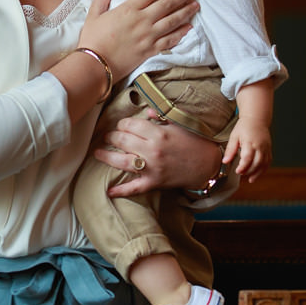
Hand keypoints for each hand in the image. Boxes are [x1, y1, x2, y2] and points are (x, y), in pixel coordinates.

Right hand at [78, 0, 198, 80]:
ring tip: (196, 5)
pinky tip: (189, 28)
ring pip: (172, 21)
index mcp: (128, 9)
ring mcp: (148, 36)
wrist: (96, 65)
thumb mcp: (93, 16)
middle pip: (167, 4)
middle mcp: (142, 20)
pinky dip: (181, 33)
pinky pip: (170, 40)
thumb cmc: (92, 40)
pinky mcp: (150, 50)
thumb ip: (101, 1)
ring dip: (186, 12)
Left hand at [95, 109, 222, 197]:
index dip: (122, 124)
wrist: (207, 165)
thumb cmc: (194, 142)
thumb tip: (145, 113)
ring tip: (97, 153)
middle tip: (109, 136)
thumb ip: (161, 117)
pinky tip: (108, 191)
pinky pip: (134, 188)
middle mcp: (152, 150)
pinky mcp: (154, 183)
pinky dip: (121, 191)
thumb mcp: (179, 124)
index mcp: (158, 133)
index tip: (122, 125)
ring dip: (106, 156)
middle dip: (113, 136)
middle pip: (122, 140)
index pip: (130, 125)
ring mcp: (152, 168)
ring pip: (122, 161)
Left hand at [226, 118, 270, 183]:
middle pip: (257, 163)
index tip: (237, 171)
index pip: (248, 157)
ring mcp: (266, 148)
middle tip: (241, 173)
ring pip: (264, 164)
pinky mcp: (269, 149)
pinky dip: (264, 169)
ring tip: (250, 179)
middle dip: (249, 171)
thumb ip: (230, 150)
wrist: (257, 119)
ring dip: (258, 173)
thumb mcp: (234, 136)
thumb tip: (225, 162)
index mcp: (250, 141)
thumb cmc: (244, 127)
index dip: (243, 166)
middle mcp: (260, 146)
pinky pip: (268, 162)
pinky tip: (258, 174)